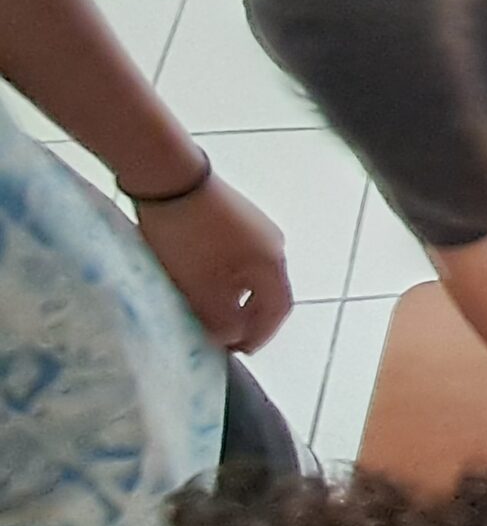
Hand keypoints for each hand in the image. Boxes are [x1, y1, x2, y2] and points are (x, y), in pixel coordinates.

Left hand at [130, 173, 291, 351]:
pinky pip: (238, 253)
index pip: (278, 311)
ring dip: (234, 293)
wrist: (169, 175)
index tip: (236, 350)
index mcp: (272, 264)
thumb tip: (230, 335)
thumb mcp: (200, 287)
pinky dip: (225, 272)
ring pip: (250, 272)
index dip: (260, 335)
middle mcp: (274, 244)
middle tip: (220, 332)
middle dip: (246, 315)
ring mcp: (256, 224)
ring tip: (206, 304)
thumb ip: (221, 319)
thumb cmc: (188, 237)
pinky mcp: (236, 212)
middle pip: (266, 290)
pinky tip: (200, 273)